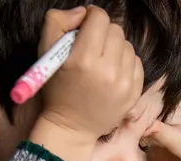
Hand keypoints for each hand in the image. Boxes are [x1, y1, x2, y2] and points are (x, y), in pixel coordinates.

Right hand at [38, 6, 143, 143]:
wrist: (71, 127)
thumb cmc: (57, 89)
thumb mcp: (45, 53)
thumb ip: (57, 21)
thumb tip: (83, 12)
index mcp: (83, 59)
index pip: (99, 18)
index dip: (91, 18)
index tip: (85, 28)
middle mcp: (106, 71)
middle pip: (115, 30)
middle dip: (103, 34)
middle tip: (92, 48)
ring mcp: (123, 83)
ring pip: (127, 45)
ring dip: (114, 49)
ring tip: (101, 62)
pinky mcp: (134, 93)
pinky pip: (136, 62)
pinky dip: (124, 63)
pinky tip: (111, 73)